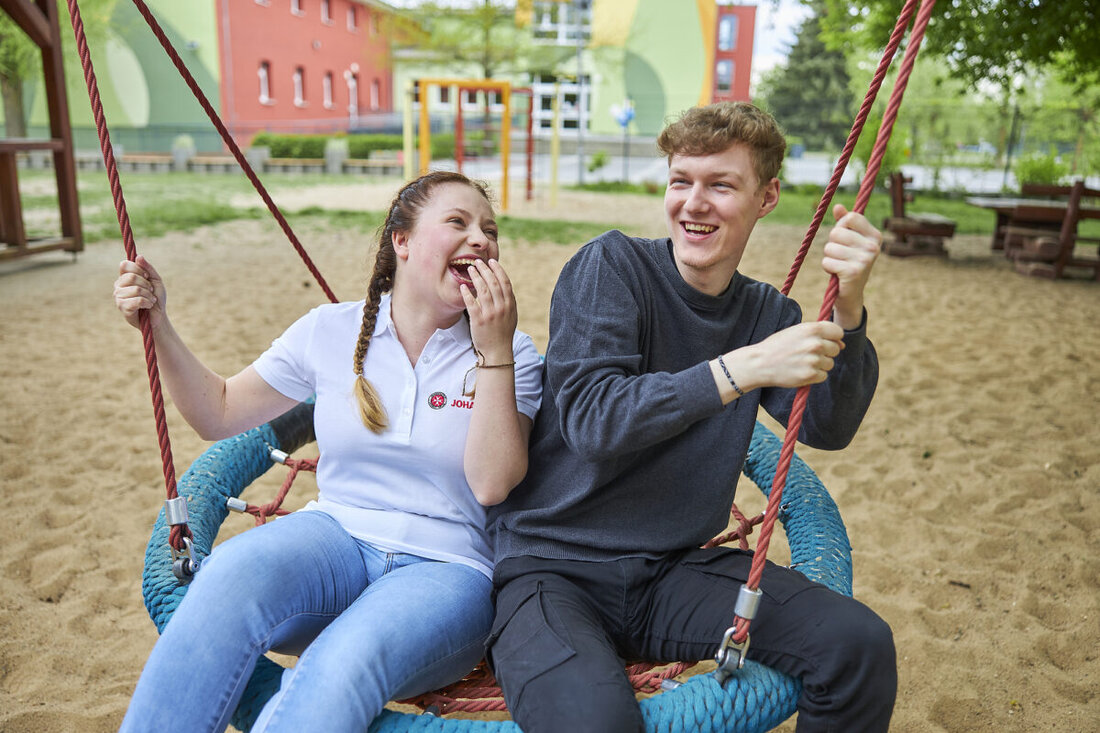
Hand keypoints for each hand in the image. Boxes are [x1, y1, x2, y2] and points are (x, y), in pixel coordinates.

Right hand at [114, 255, 166, 329]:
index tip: (147, 276)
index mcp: (124, 277)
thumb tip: (138, 257)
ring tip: (150, 300)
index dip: (139, 269)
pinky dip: (147, 303)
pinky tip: (147, 306)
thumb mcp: (156, 280)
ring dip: (149, 295)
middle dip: (147, 284)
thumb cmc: (156, 298)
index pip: (124, 265)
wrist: (158, 316)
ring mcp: (118, 297)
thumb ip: (148, 268)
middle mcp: (118, 285)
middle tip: (150, 291)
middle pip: (131, 277)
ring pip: (136, 289)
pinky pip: (137, 301)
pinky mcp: (122, 307)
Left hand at [461, 258, 517, 363]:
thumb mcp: (511, 315)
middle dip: (484, 269)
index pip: (504, 281)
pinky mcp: (479, 321)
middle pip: (493, 283)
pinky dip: (467, 293)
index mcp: (510, 304)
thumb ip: (508, 300)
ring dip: (476, 277)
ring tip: (470, 269)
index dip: (497, 269)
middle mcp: (501, 307)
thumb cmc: (503, 332)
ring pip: (482, 290)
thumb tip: (503, 283)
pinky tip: (463, 286)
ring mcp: (490, 314)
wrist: (497, 351)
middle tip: (477, 262)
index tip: (491, 261)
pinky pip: (472, 304)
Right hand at [737, 321, 845, 389]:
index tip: (823, 342)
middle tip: (807, 354)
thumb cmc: (777, 346)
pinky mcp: (810, 374)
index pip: (838, 332)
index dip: (833, 338)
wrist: (759, 363)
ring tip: (802, 363)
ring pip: (830, 364)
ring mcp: (814, 360)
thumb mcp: (796, 331)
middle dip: (825, 353)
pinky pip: (823, 376)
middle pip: (836, 349)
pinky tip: (801, 371)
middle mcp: (815, 343)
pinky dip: (814, 375)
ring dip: (819, 365)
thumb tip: (842, 344)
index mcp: (812, 329)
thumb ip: (818, 334)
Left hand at [821, 204, 880, 328]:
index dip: (840, 227)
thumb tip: (838, 206)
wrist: (851, 293)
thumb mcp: (848, 241)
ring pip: (829, 247)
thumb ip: (844, 223)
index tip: (844, 239)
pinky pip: (827, 261)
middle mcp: (874, 246)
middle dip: (832, 244)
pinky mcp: (853, 271)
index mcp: (875, 235)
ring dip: (829, 257)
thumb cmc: (848, 262)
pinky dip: (828, 267)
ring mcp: (865, 259)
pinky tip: (837, 274)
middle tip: (841, 256)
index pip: (850, 217)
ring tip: (839, 265)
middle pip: (836, 232)